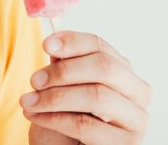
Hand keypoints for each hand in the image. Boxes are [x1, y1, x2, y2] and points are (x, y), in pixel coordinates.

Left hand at [21, 30, 151, 144]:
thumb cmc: (66, 119)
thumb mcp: (62, 88)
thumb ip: (64, 66)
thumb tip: (56, 43)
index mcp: (124, 72)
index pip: (101, 47)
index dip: (73, 42)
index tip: (46, 44)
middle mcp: (138, 94)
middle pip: (105, 68)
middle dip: (64, 71)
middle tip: (34, 79)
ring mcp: (136, 121)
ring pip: (97, 96)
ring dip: (55, 97)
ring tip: (28, 101)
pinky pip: (86, 125)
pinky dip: (55, 118)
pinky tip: (35, 116)